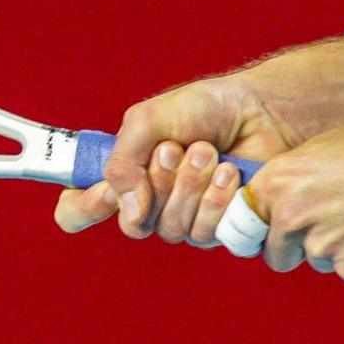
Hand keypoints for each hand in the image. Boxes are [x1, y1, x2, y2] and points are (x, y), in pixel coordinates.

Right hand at [53, 35, 343, 240]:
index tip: (99, 193)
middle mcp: (154, 203)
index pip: (79, 210)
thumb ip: (121, 162)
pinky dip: (219, 201)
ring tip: (211, 153)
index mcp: (125, 176)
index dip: (81, 208)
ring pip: (175, 230)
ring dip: (191, 188)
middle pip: (134, 225)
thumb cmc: (208, 108)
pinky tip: (232, 174)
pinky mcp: (227, 227)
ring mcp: (190, 217)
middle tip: (178, 149)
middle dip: (158, 184)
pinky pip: (212, 235)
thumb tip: (127, 213)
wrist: (264, 109)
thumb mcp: (150, 120)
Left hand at [249, 114, 343, 280]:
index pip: (246, 219)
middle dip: (298, 246)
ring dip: (337, 248)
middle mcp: (292, 217)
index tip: (272, 229)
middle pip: (277, 252)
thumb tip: (289, 196)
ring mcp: (321, 247)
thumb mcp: (332, 146)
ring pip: (318, 260)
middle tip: (332, 225)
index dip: (262, 225)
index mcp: (281, 181)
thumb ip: (301, 177)